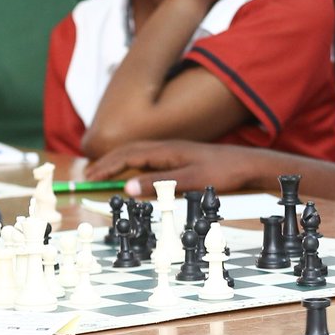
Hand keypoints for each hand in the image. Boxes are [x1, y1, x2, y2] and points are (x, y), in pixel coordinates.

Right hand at [84, 139, 259, 195]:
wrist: (246, 163)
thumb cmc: (221, 172)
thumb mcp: (189, 181)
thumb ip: (158, 184)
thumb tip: (126, 188)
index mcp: (165, 150)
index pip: (127, 156)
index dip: (106, 167)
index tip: (90, 178)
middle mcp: (165, 147)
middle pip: (128, 151)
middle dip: (106, 162)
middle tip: (88, 177)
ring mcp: (172, 150)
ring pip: (136, 152)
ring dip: (117, 161)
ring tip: (103, 173)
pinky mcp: (178, 156)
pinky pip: (146, 157)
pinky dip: (131, 163)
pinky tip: (131, 172)